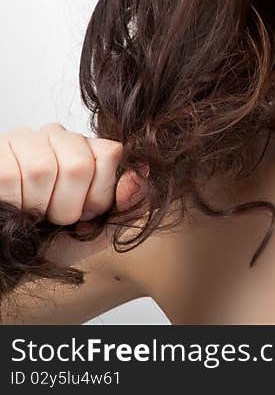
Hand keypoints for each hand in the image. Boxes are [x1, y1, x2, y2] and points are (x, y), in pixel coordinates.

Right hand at [0, 123, 146, 265]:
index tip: (86, 212)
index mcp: (88, 149)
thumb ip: (129, 206)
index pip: (110, 152)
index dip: (100, 193)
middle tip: (55, 217)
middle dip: (68, 206)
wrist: (12, 259)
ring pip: (42, 168)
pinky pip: (10, 176)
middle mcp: (57, 136)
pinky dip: (14, 203)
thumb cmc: (52, 242)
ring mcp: (23, 140)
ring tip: (32, 213)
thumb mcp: (99, 230)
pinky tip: (12, 207)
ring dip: (38, 207)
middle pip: (78, 164)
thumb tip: (140, 175)